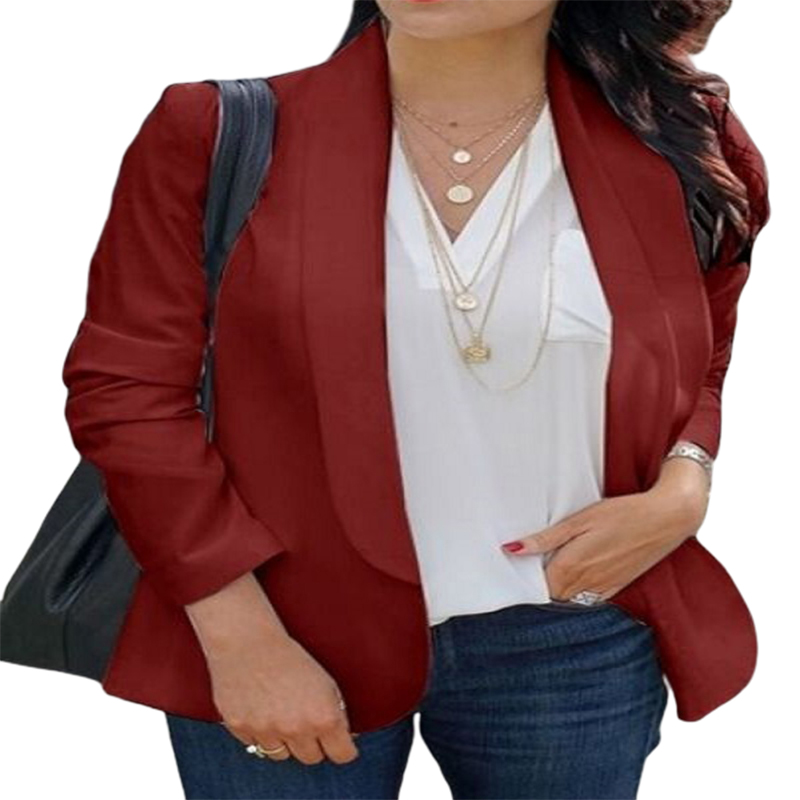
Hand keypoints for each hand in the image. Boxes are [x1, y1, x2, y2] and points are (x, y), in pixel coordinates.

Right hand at [208, 631, 358, 765]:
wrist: (248, 640)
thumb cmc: (289, 655)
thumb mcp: (324, 680)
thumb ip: (336, 711)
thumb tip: (346, 737)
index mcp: (323, 717)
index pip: (342, 754)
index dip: (343, 748)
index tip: (339, 742)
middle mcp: (296, 729)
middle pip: (312, 758)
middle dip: (313, 743)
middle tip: (306, 720)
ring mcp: (267, 731)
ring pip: (282, 755)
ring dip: (285, 741)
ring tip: (281, 712)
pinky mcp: (241, 730)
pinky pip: (256, 744)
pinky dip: (260, 733)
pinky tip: (260, 708)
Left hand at [499, 457, 709, 600]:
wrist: (667, 518)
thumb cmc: (622, 513)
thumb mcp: (579, 520)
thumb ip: (545, 539)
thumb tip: (511, 549)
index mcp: (572, 567)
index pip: (537, 588)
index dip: (524, 581)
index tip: (516, 570)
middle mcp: (586, 584)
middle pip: (552, 597)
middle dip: (539, 587)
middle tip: (530, 568)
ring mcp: (604, 589)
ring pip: (570, 601)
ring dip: (558, 591)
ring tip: (551, 570)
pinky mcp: (618, 588)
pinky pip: (590, 601)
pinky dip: (577, 594)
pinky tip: (575, 576)